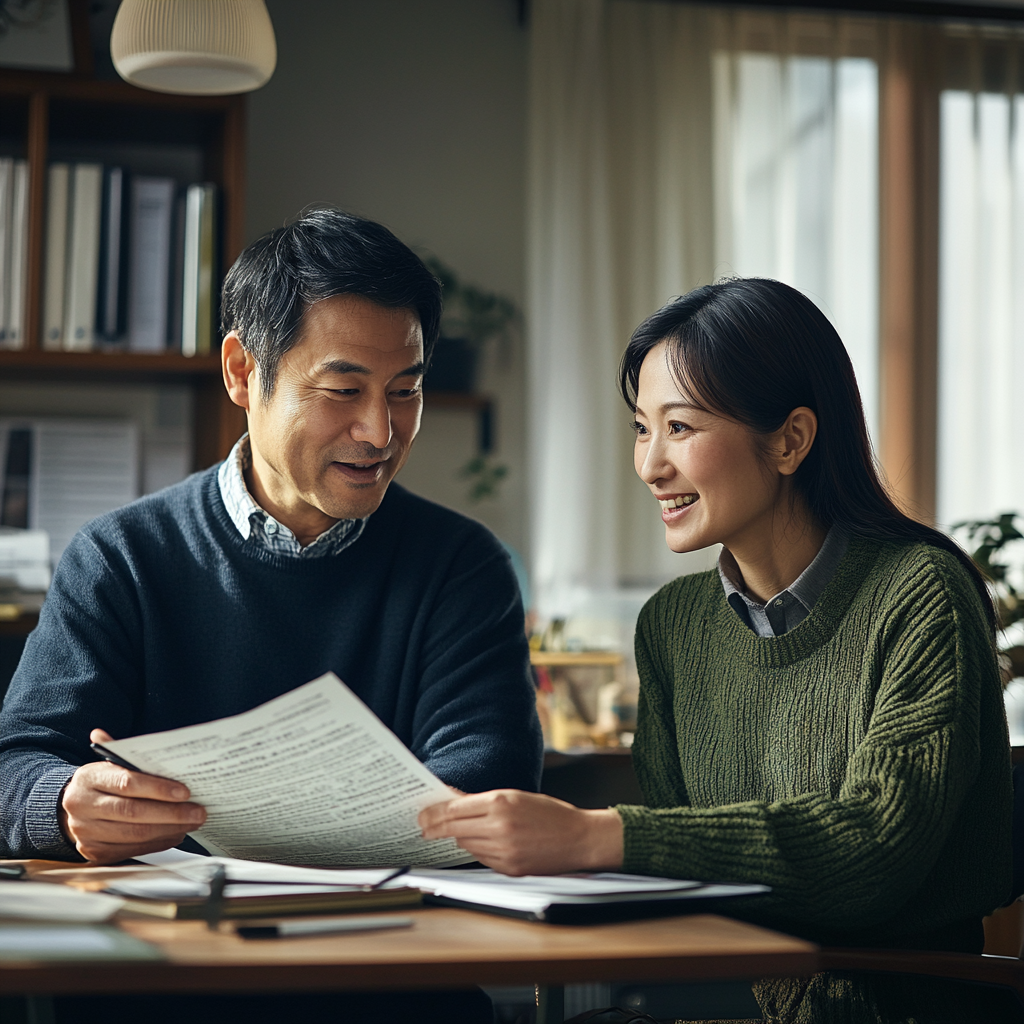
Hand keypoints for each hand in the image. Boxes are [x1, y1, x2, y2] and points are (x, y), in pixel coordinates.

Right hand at [59, 729, 206, 863]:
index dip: (158, 789)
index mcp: (89, 778)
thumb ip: (132, 756)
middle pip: (133, 812)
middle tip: (198, 812)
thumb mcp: (111, 764)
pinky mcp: (95, 853)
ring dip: (169, 830)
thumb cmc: (103, 781)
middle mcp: (83, 807)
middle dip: (171, 813)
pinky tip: (176, 833)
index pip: (128, 783)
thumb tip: (162, 748)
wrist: (73, 806)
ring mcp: (86, 833)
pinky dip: (159, 842)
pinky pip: (133, 850)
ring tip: (192, 822)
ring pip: (134, 834)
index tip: (186, 792)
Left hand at [418, 789, 623, 875]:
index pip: (454, 809)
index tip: (422, 814)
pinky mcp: (508, 868)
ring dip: (460, 837)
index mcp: (501, 803)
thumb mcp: (517, 796)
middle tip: (423, 826)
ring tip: (458, 830)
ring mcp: (503, 851)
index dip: (434, 813)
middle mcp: (499, 827)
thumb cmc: (551, 814)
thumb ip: (484, 800)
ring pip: (466, 844)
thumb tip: (454, 800)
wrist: (580, 839)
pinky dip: (478, 849)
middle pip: (454, 829)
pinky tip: (483, 842)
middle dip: (436, 827)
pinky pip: (482, 858)